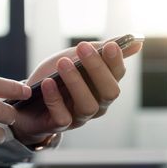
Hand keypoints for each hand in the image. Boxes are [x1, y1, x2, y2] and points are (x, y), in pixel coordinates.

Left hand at [10, 40, 141, 145]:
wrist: (28, 96)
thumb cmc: (58, 74)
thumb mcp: (78, 57)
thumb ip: (103, 50)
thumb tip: (138, 42)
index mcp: (104, 86)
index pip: (118, 75)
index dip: (116, 61)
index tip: (109, 45)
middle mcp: (97, 104)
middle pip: (109, 92)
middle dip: (97, 68)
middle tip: (82, 46)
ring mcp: (79, 117)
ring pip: (88, 105)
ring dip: (76, 82)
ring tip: (62, 63)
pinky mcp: (59, 125)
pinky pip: (62, 118)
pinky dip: (55, 99)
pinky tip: (47, 82)